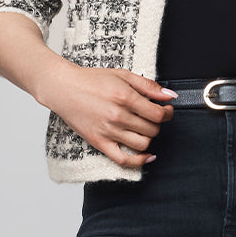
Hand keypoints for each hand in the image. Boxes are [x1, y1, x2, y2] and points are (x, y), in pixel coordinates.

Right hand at [42, 64, 177, 166]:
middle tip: (152, 117)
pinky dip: (139, 161)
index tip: (166, 111)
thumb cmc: (92, 80)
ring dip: (148, 138)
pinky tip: (146, 156)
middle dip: (157, 124)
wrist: (64, 88)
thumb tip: (170, 96)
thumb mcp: (122, 75)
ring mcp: (109, 131)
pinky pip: (124, 159)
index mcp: (125, 97)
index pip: (158, 114)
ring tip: (143, 129)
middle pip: (152, 130)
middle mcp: (118, 116)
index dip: (167, 114)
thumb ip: (148, 85)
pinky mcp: (99, 142)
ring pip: (142, 144)